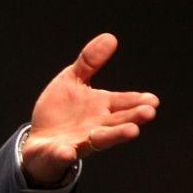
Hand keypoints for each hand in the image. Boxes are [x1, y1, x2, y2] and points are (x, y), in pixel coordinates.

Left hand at [21, 33, 159, 184]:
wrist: (40, 140)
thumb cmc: (62, 110)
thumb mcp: (72, 80)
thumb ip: (89, 62)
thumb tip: (110, 37)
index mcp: (101, 107)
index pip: (124, 103)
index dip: (137, 101)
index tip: (152, 100)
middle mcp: (97, 126)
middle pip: (118, 122)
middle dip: (133, 117)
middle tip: (148, 113)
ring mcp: (79, 141)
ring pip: (100, 140)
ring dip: (115, 135)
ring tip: (132, 131)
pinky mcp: (59, 152)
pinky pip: (63, 154)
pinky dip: (65, 153)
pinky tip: (67, 151)